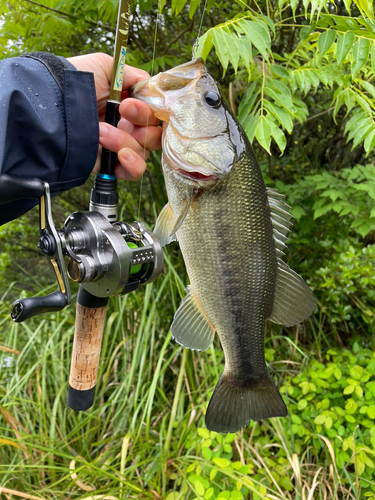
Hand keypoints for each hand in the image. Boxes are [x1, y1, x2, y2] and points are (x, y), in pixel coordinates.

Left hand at [67, 53, 161, 180]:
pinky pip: (133, 172)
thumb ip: (134, 75)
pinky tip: (120, 155)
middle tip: (123, 113)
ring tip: (101, 132)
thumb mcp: (106, 67)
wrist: (52, 107)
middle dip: (142, 124)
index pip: (153, 113)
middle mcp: (125, 126)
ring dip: (125, 140)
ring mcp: (118, 146)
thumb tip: (151, 87)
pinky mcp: (110, 164)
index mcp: (127, 105)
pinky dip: (132, 164)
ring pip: (143, 151)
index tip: (129, 104)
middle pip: (153, 134)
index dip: (148, 110)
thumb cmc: (75, 82)